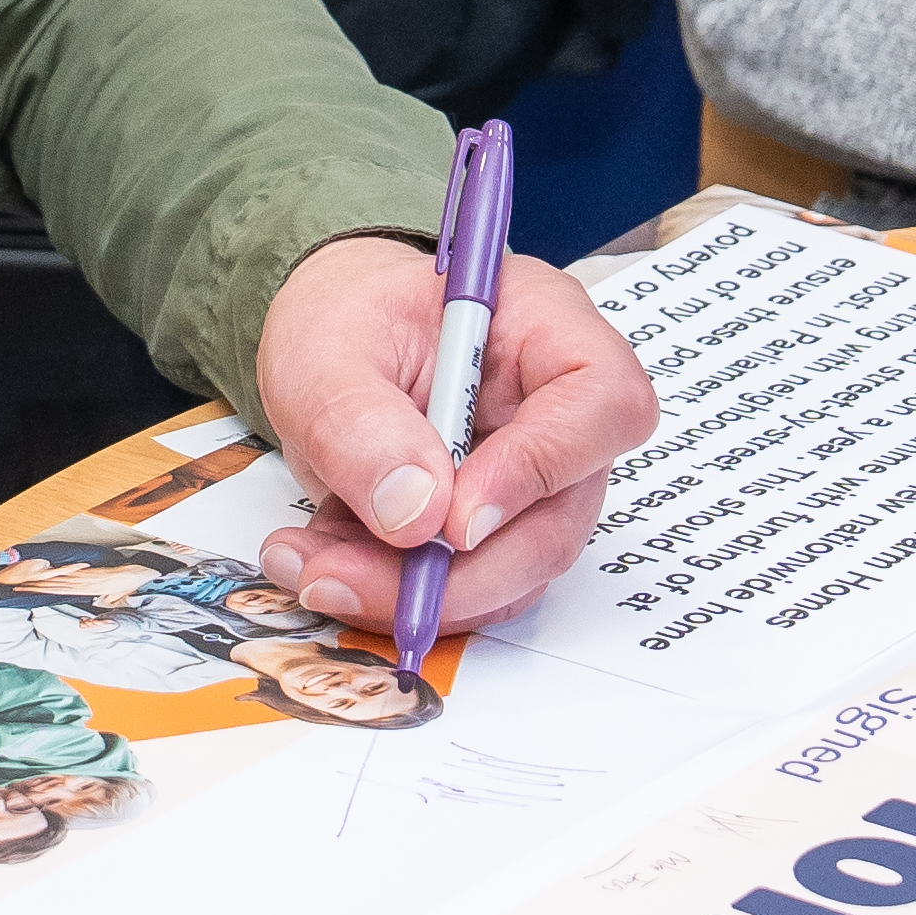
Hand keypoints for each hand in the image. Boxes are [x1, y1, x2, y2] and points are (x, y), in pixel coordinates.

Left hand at [240, 233, 654, 640]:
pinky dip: (396, 593)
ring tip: (314, 568)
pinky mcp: (498, 528)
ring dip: (416, 592)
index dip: (540, 469)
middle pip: (559, 517)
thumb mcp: (323, 354)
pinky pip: (470, 587)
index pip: (601, 401)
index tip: (454, 521)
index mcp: (544, 327)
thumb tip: (416, 512)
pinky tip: (328, 563)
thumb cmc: (343, 321)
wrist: (329, 350)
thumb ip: (359, 422)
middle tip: (346, 577)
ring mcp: (536, 477)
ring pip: (514, 572)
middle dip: (456, 574)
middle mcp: (557, 409)